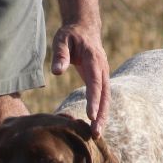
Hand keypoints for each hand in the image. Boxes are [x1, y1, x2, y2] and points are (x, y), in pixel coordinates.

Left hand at [51, 22, 109, 136]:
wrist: (85, 28)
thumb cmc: (71, 35)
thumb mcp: (61, 40)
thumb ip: (60, 54)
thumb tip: (56, 72)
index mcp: (94, 60)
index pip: (95, 82)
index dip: (94, 100)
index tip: (91, 115)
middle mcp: (103, 69)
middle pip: (105, 95)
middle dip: (102, 114)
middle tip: (96, 133)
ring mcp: (104, 75)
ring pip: (106, 98)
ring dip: (103, 116)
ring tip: (96, 134)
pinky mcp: (101, 80)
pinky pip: (103, 97)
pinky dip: (101, 111)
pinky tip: (96, 124)